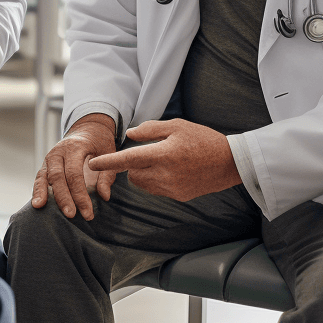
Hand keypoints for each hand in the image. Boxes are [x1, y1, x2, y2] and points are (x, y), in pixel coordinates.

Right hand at [31, 113, 116, 220]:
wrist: (86, 129)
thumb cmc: (99, 143)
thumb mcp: (109, 153)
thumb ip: (107, 174)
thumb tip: (104, 196)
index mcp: (75, 147)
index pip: (74, 173)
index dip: (80, 194)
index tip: (88, 212)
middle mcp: (59, 151)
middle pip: (57, 176)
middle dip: (63, 197)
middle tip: (71, 215)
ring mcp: (50, 158)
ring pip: (44, 176)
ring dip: (44, 193)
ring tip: (41, 208)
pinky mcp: (46, 165)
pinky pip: (39, 178)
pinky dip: (37, 190)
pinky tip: (37, 204)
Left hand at [87, 118, 241, 201]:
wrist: (230, 163)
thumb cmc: (203, 139)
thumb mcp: (177, 125)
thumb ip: (150, 130)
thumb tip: (130, 135)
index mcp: (164, 154)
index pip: (128, 159)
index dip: (108, 162)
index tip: (92, 163)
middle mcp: (166, 175)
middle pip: (133, 174)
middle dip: (133, 165)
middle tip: (149, 152)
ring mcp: (172, 189)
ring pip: (143, 184)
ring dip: (144, 173)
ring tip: (163, 161)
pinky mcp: (178, 196)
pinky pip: (156, 190)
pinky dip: (156, 181)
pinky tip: (173, 171)